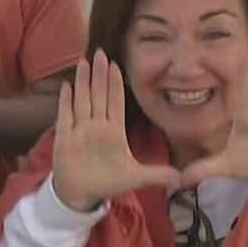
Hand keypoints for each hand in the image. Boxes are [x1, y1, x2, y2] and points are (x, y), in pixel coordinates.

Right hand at [51, 51, 180, 211]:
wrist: (81, 194)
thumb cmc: (106, 182)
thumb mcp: (135, 178)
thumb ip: (157, 174)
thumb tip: (182, 178)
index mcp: (114, 132)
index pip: (116, 102)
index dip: (116, 84)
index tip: (116, 65)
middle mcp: (96, 126)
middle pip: (98, 95)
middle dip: (100, 74)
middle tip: (100, 52)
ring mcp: (79, 130)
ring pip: (82, 101)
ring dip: (83, 82)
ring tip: (84, 62)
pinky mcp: (65, 138)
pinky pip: (65, 116)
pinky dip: (65, 102)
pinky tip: (66, 86)